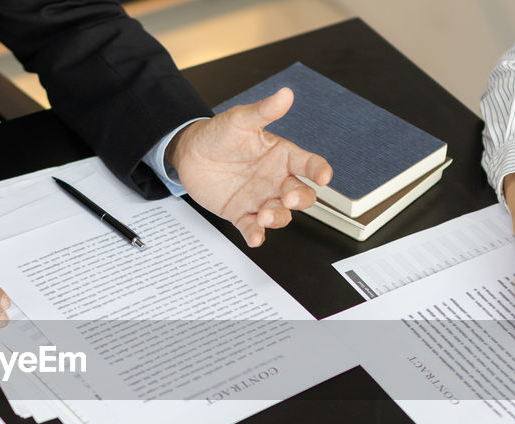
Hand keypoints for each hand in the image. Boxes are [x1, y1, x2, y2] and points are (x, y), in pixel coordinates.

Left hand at [167, 87, 332, 246]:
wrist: (190, 153)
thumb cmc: (220, 134)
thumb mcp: (240, 120)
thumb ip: (264, 111)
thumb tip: (285, 94)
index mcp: (282, 156)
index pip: (309, 164)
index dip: (319, 170)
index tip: (323, 175)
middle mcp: (276, 180)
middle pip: (301, 195)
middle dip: (300, 199)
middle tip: (289, 198)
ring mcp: (260, 199)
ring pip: (280, 214)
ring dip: (278, 218)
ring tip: (266, 215)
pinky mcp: (241, 214)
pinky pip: (253, 227)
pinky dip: (256, 234)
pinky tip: (255, 238)